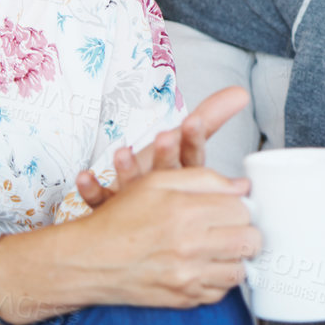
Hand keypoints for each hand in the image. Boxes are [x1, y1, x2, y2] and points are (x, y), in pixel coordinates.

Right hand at [63, 166, 261, 308]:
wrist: (88, 260)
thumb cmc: (118, 220)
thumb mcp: (157, 182)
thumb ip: (204, 179)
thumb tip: (241, 187)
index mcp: (186, 213)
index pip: (242, 210)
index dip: (243, 206)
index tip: (236, 206)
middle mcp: (190, 247)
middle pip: (249, 241)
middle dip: (248, 231)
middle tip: (237, 226)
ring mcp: (188, 277)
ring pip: (240, 270)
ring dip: (237, 257)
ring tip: (224, 246)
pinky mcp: (184, 298)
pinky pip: (221, 293)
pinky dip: (220, 279)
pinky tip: (207, 265)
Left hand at [73, 85, 250, 208]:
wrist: (152, 232)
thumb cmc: (173, 182)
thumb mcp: (190, 147)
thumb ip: (211, 117)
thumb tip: (240, 92)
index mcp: (186, 177)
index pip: (194, 156)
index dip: (193, 139)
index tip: (193, 120)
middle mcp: (165, 191)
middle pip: (168, 172)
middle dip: (166, 154)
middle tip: (165, 136)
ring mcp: (139, 205)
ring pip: (136, 189)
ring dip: (129, 171)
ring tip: (122, 152)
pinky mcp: (113, 214)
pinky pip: (102, 203)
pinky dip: (92, 190)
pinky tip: (84, 176)